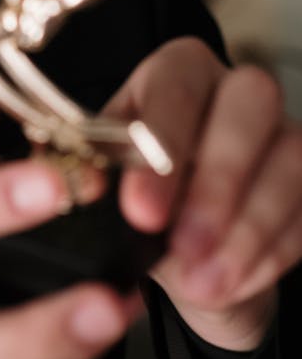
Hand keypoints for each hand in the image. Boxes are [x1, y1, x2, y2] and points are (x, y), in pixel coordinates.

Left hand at [109, 37, 301, 349]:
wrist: (180, 260)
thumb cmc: (133, 203)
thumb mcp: (100, 186)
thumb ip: (85, 177)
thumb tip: (77, 185)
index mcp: (173, 73)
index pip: (175, 84)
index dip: (163, 142)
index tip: (140, 209)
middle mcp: (233, 89)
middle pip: (250, 100)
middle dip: (218, 177)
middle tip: (184, 245)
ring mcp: (281, 133)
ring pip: (291, 157)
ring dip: (248, 229)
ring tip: (203, 282)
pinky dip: (271, 254)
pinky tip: (231, 285)